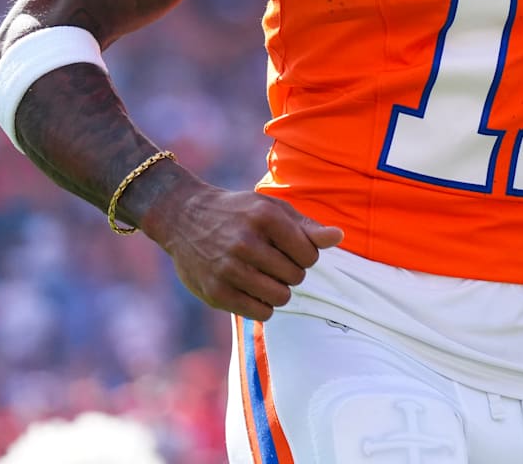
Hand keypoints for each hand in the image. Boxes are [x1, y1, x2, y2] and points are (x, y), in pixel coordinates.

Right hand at [140, 180, 343, 319]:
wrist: (183, 217)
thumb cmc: (238, 213)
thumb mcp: (272, 209)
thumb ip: (306, 227)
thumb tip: (339, 237)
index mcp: (265, 217)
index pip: (309, 254)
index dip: (305, 254)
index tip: (291, 249)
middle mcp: (246, 242)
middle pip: (296, 277)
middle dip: (292, 272)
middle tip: (273, 261)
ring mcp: (228, 268)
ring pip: (280, 298)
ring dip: (279, 291)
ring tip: (265, 276)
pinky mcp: (215, 292)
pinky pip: (260, 313)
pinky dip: (263, 306)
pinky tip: (253, 289)